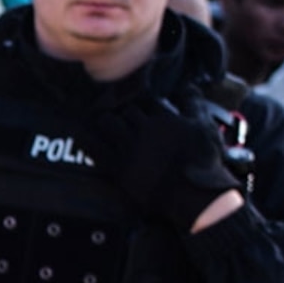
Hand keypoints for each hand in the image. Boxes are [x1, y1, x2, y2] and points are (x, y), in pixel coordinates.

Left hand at [72, 100, 239, 233]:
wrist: (195, 196)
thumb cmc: (204, 162)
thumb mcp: (205, 127)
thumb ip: (194, 104)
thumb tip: (187, 86)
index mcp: (165, 118)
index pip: (147, 101)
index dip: (144, 102)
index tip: (141, 106)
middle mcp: (144, 130)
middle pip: (125, 111)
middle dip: (124, 111)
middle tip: (120, 114)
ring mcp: (129, 149)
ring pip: (107, 123)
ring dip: (105, 121)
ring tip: (102, 121)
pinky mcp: (118, 168)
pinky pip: (94, 148)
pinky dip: (84, 138)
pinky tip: (78, 132)